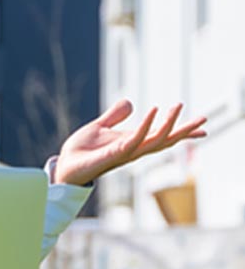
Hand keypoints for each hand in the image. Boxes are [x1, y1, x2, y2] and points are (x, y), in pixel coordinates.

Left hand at [54, 99, 206, 185]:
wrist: (64, 165)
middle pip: (165, 140)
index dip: (182, 131)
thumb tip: (129, 102)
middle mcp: (133, 149)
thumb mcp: (99, 127)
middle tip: (204, 117)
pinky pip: (134, 140)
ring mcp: (125, 153)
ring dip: (168, 124)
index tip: (202, 125)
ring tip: (177, 106)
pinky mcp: (113, 154)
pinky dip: (145, 126)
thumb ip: (114, 116)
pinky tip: (153, 111)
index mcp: (132, 142)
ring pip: (155, 140)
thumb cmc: (81, 150)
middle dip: (184, 130)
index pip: (162, 136)